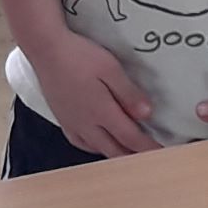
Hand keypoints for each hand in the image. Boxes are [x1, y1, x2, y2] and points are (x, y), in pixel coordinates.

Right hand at [35, 32, 158, 155]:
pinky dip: (95, 148)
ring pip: (98, 149)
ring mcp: (72, 124)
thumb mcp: (110, 68)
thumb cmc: (79, 56)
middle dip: (133, 156)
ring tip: (129, 153)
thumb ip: (128, 93)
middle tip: (149, 158)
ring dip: (115, 154)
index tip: (162, 153)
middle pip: (114, 150)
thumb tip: (146, 114)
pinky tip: (99, 143)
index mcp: (101, 112)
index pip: (130, 137)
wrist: (45, 50)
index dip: (148, 147)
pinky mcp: (62, 120)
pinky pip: (81, 143)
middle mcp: (86, 124)